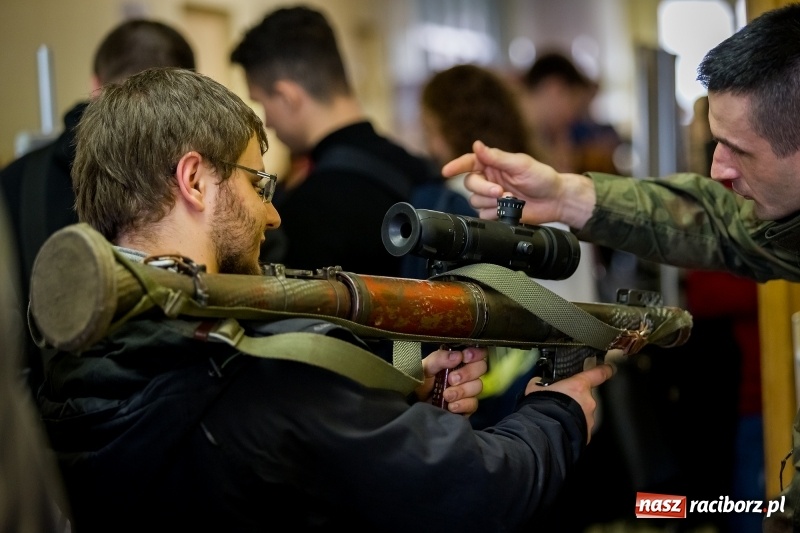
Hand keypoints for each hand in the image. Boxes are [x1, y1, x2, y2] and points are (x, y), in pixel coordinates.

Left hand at [418, 346, 487, 414]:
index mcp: (458, 359)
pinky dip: (462, 404)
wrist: (415, 403)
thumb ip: (439, 358)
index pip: (477, 351)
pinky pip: (473, 404)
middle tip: (451, 379)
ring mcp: (468, 390)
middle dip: (467, 373)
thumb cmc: (421, 381)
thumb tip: (458, 356)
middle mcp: (466, 373)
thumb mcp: (425, 367)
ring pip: (478, 386)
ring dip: (462, 390)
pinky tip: (451, 406)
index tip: (465, 357)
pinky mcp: (467, 406)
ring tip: (446, 395)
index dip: (476, 353)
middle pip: (481, 367)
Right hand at [440, 140, 595, 229]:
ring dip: (491, 202)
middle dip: (484, 189)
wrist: (555, 200)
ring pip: (475, 201)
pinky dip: (495, 213)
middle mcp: (489, 179)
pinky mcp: (495, 212)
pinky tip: (509, 210)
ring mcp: (491, 196)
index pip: (469, 162)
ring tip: (511, 200)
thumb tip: (477, 145)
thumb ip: (496, 157)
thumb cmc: (542, 178)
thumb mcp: (520, 164)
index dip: (456, 166)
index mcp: (493, 163)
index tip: (446, 171)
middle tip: (500, 192)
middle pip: (469, 184)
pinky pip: (483, 215)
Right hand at [526, 363, 614, 442]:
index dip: (604, 370)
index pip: (598, 374)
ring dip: (573, 414)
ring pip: (583, 413)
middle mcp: (588, 402)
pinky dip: (572, 426)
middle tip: (559, 403)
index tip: (609, 368)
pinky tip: (561, 427)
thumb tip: (540, 383)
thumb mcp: (536, 388)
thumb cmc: (541, 408)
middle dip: (574, 399)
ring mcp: (589, 419)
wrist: (542, 432)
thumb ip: (542, 383)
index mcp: (578, 386)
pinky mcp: (587, 434)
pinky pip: (580, 427)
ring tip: (557, 418)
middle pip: (585, 397)